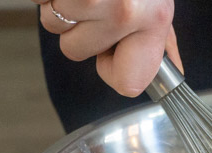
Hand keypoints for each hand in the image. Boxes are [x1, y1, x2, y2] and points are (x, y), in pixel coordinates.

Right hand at [35, 0, 182, 96]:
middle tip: (97, 2)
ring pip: (52, 24)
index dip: (113, 69)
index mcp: (153, 18)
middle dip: (79, 29)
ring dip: (60, 5)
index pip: (127, 84)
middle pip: (74, 52)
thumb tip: (174, 73)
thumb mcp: (156, 3)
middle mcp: (123, 10)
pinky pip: (36, 0)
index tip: (115, 49)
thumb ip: (161, 39)